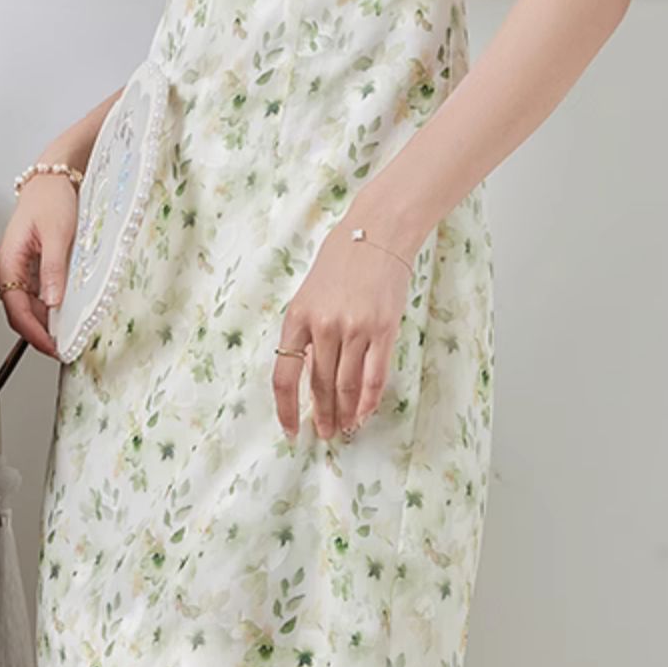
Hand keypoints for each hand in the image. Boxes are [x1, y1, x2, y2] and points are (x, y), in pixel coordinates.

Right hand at [0, 178, 77, 360]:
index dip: (35, 335)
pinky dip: (47, 309)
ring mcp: (16, 271)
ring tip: (68, 334)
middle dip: (40, 334)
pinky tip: (64, 314)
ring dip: (44, 323)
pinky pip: (33, 296)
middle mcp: (7, 270)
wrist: (52, 180)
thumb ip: (53, 270)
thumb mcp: (57, 235)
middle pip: (19, 314)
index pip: (17, 311)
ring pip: (26, 308)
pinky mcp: (27, 269)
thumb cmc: (51, 200)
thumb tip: (51, 303)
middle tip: (65, 347)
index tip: (54, 348)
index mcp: (7, 264)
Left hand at [273, 220, 416, 440]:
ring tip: (344, 428)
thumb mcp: (309, 293)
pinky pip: (374, 375)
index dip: (286, 409)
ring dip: (344, 412)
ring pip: (346, 385)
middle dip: (321, 415)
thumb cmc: (341, 260)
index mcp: (297, 316)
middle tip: (324, 434)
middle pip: (319, 385)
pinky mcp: (383, 329)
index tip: (290, 430)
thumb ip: (306, 331)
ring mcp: (355, 328)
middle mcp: (324, 326)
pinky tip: (364, 412)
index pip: (284, 375)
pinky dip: (368, 399)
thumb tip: (308, 374)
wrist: (377, 232)